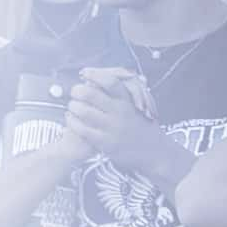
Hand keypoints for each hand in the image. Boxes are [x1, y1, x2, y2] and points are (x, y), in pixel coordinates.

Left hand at [65, 67, 186, 178]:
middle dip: (77, 90)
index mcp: (129, 102)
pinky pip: (81, 129)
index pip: (110, 82)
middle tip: (75, 92)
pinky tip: (72, 119)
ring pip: (83, 111)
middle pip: (90, 94)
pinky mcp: (105, 143)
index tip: (84, 73)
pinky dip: (72, 122)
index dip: (94, 75)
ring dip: (73, 106)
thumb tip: (105, 78)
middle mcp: (121, 113)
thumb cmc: (143, 126)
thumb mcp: (140, 106)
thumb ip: (125, 93)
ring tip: (72, 106)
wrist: (154, 152)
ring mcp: (112, 129)